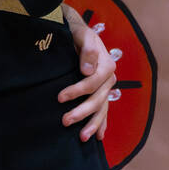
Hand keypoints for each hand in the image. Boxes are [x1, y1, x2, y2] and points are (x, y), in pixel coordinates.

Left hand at [59, 4, 116, 141]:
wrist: (77, 31)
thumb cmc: (77, 32)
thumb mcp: (82, 34)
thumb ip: (87, 49)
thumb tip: (87, 70)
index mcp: (106, 65)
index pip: (92, 83)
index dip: (77, 91)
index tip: (59, 97)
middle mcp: (109, 78)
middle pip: (97, 99)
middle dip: (82, 112)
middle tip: (65, 121)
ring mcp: (106, 87)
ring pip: (102, 109)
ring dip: (93, 124)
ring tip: (82, 138)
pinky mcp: (101, 92)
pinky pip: (104, 110)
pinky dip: (101, 124)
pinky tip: (98, 137)